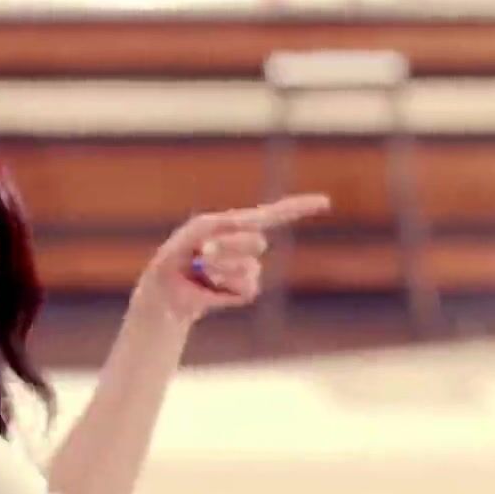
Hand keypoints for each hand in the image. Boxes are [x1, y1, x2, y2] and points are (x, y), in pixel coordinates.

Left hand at [133, 194, 330, 323]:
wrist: (169, 288)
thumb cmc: (180, 253)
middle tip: (202, 251)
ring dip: (220, 268)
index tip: (326, 202)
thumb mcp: (198, 230)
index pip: (276, 214)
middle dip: (227, 246)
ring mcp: (250, 269)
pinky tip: (212, 286)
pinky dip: (224, 286)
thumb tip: (254, 235)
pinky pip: (246, 286)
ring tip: (202, 270)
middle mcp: (249, 246)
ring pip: (248, 267)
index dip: (300, 207)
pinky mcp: (246, 291)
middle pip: (255, 242)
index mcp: (241, 226)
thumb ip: (223, 225)